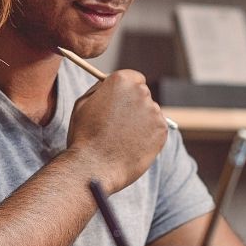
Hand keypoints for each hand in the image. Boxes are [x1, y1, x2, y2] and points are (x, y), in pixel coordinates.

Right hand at [66, 69, 168, 191]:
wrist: (94, 167)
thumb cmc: (84, 136)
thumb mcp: (83, 104)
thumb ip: (100, 89)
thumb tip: (109, 83)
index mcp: (122, 80)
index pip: (134, 78)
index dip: (127, 91)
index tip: (122, 101)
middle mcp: (141, 92)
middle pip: (143, 95)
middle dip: (134, 106)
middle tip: (119, 124)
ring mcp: (154, 111)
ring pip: (150, 113)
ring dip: (141, 122)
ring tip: (122, 139)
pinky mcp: (162, 129)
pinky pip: (156, 129)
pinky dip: (148, 136)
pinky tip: (131, 146)